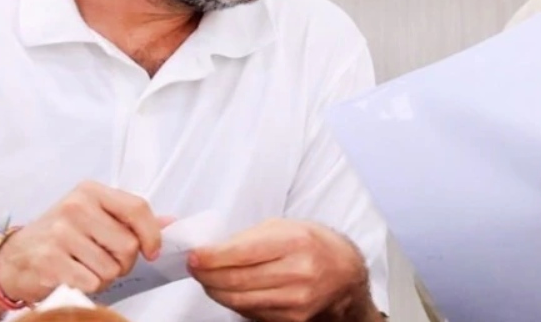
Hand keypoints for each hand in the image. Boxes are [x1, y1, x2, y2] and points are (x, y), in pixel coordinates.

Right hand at [0, 181, 165, 303]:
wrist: (12, 258)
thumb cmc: (58, 236)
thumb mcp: (94, 217)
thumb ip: (131, 220)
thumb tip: (172, 222)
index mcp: (90, 192)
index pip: (137, 208)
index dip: (152, 234)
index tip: (152, 250)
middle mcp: (75, 207)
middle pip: (128, 245)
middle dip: (124, 262)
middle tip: (106, 261)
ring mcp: (60, 233)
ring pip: (112, 268)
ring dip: (105, 277)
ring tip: (86, 268)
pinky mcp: (50, 260)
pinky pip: (91, 282)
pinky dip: (89, 287)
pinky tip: (75, 277)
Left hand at [188, 219, 375, 321]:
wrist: (345, 275)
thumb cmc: (315, 245)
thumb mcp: (287, 227)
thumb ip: (250, 237)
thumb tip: (214, 249)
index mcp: (296, 242)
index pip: (241, 253)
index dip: (211, 257)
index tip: (195, 255)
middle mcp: (298, 273)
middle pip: (235, 280)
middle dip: (207, 275)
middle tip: (195, 267)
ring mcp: (295, 300)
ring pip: (238, 300)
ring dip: (215, 290)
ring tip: (208, 279)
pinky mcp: (291, 319)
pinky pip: (250, 312)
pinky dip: (234, 302)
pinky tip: (230, 291)